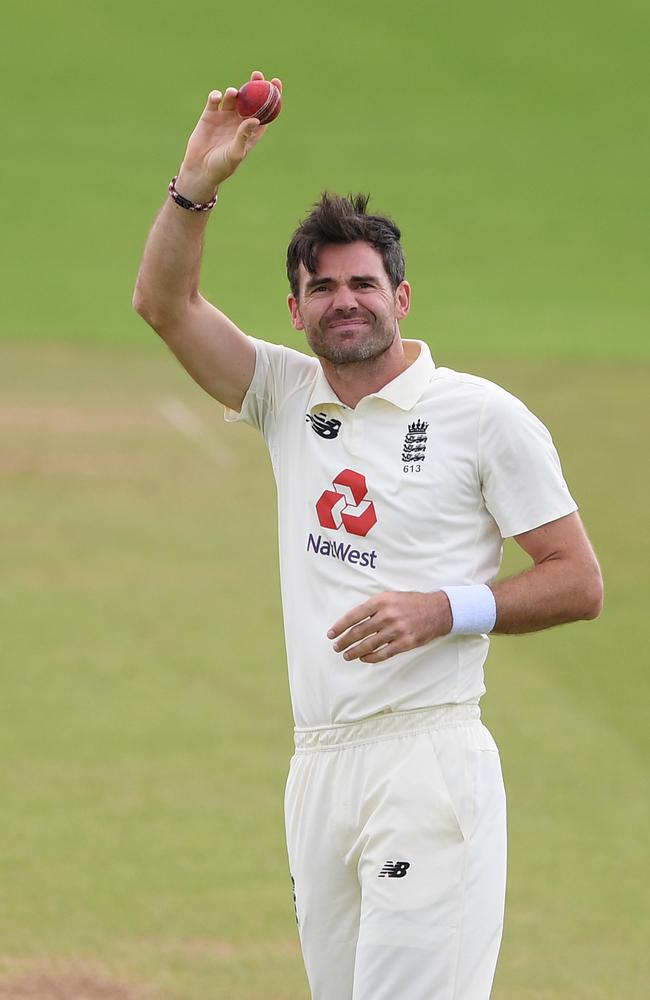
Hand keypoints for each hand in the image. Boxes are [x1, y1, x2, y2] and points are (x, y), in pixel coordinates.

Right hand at [177, 70, 282, 199]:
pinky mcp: (209, 115)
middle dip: (255, 86)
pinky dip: (216, 96)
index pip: (265, 111)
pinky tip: (217, 97)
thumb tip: (255, 119)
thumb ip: (244, 136)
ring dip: (234, 92)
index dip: (272, 97)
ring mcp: (224, 117)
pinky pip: (214, 100)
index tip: (276, 83)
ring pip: (233, 98)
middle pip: (250, 100)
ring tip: (233, 93)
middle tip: (258, 75)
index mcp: (250, 132)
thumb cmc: (221, 167)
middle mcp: (239, 122)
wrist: (200, 170)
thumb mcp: (235, 153)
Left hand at [327, 591, 452, 663]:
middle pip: (359, 631)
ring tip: (347, 655)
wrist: (439, 610)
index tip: (331, 634)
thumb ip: (373, 607)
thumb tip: (353, 621)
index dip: (340, 626)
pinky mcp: (405, 643)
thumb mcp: (391, 597)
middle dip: (344, 641)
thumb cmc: (412, 603)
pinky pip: (383, 653)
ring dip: (354, 651)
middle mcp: (387, 615)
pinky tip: (363, 658)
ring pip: (369, 644)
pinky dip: (371, 657)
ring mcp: (397, 630)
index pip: (354, 615)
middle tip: (336, 647)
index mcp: (381, 601)